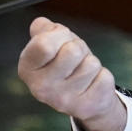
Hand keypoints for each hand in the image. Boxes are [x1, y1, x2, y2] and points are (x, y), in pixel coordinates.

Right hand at [17, 16, 125, 130]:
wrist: (84, 96)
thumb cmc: (67, 63)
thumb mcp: (53, 42)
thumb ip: (44, 30)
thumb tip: (40, 24)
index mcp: (27, 69)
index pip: (44, 44)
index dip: (59, 35)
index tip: (61, 41)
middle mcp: (40, 88)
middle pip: (72, 51)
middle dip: (79, 47)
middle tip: (75, 58)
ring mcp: (62, 100)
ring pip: (91, 63)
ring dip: (91, 62)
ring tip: (83, 72)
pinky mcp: (85, 107)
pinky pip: (104, 77)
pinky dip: (102, 76)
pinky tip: (92, 84)